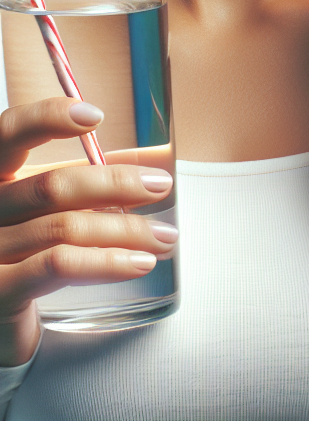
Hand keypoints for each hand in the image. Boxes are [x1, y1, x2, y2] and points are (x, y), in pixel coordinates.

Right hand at [0, 98, 177, 364]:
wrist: (2, 321)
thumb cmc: (27, 256)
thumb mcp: (52, 208)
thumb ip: (88, 182)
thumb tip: (150, 161)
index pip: (7, 134)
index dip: (46, 118)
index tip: (94, 115)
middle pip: (51, 185)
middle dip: (116, 183)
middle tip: (160, 185)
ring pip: (65, 227)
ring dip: (125, 229)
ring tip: (164, 236)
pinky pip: (58, 265)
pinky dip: (107, 261)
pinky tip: (139, 262)